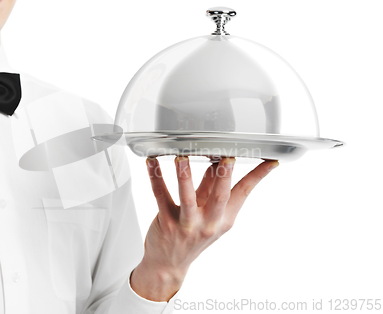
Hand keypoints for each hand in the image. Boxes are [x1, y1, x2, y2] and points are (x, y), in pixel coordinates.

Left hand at [130, 156, 278, 300]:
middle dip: (224, 175)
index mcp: (224, 218)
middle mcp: (208, 222)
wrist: (169, 264)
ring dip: (184, 176)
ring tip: (181, 157)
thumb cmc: (191, 237)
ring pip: (187, 198)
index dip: (258, 176)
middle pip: (219, 196)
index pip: (244, 193)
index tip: (269, 161)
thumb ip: (211, 188)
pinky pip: (161, 197)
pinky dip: (155, 178)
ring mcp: (187, 224)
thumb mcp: (209, 215)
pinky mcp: (166, 223)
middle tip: (227, 156)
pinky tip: (151, 163)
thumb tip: (216, 162)